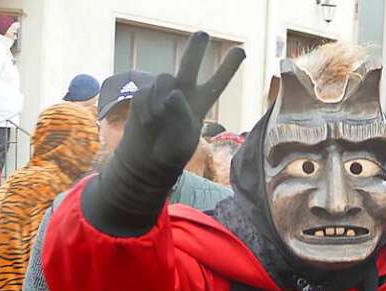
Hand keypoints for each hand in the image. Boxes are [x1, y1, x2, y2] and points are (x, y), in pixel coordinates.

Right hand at [84, 32, 244, 235]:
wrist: (145, 159)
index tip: (241, 51)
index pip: (216, 83)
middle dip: (195, 49)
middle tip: (203, 34)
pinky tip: (147, 121)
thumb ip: (182, 114)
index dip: (227, 67)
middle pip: (189, 65)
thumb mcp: (184, 138)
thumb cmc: (170, 151)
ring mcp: (162, 91)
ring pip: (164, 80)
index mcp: (200, 104)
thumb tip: (174, 93)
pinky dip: (146, 108)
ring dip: (161, 99)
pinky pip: (146, 93)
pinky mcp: (144, 93)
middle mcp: (182, 92)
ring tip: (159, 121)